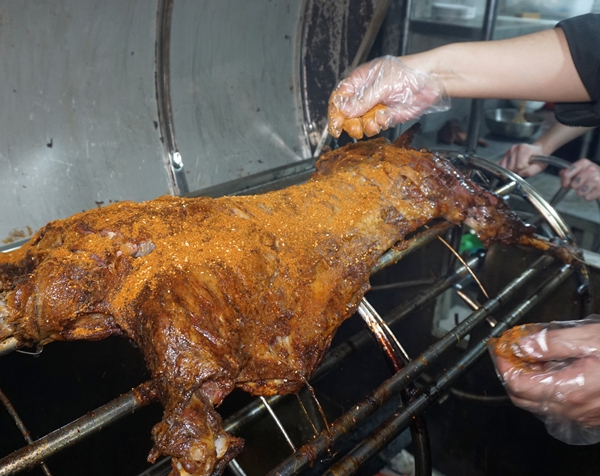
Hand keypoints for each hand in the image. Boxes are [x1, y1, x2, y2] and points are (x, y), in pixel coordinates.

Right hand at [327, 56, 448, 138]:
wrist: (431, 81)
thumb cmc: (408, 72)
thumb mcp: (382, 84)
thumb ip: (363, 99)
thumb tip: (345, 110)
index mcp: (359, 81)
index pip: (339, 98)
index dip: (335, 112)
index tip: (336, 125)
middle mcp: (364, 95)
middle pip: (346, 115)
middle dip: (350, 123)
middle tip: (356, 127)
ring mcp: (374, 107)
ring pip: (360, 123)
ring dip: (365, 126)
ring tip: (375, 120)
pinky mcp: (385, 117)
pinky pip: (374, 126)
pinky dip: (378, 125)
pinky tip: (385, 118)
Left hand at [494, 319, 599, 427]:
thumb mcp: (588, 338)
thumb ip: (550, 342)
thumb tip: (521, 344)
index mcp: (566, 389)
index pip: (515, 383)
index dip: (501, 363)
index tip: (499, 345)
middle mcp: (572, 408)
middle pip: (521, 397)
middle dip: (510, 372)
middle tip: (510, 348)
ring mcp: (583, 415)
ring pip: (539, 403)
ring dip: (527, 380)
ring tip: (531, 354)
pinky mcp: (593, 415)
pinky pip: (558, 406)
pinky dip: (546, 388)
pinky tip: (554, 368)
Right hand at [498, 143, 547, 177]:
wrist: (537, 152)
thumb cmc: (538, 159)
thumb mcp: (540, 166)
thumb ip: (531, 171)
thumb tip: (520, 174)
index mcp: (524, 149)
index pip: (519, 166)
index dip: (524, 169)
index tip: (528, 166)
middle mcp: (514, 148)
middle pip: (511, 167)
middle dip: (517, 170)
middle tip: (524, 166)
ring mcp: (508, 151)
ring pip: (505, 167)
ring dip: (512, 169)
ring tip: (519, 165)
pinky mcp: (504, 154)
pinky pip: (500, 165)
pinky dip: (506, 168)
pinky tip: (512, 166)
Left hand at [559, 158, 599, 200]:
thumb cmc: (588, 174)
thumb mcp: (578, 170)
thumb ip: (567, 172)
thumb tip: (563, 174)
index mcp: (584, 163)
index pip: (567, 174)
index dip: (565, 181)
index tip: (566, 184)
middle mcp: (592, 169)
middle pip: (574, 184)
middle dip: (574, 186)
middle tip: (579, 184)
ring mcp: (598, 179)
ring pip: (581, 192)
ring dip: (581, 192)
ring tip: (585, 188)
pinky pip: (587, 197)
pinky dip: (587, 196)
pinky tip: (591, 191)